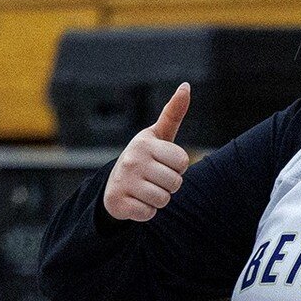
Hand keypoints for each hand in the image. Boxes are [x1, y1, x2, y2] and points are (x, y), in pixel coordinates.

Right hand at [103, 83, 191, 222]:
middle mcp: (133, 159)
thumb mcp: (157, 135)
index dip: (178, 167)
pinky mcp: (119, 202)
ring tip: (146, 190)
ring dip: (159, 200)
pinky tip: (136, 201)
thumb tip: (186, 86)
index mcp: (145, 143)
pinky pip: (149, 214)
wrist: (114, 185)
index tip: (164, 163)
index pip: (183, 161)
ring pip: (164, 200)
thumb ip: (172, 113)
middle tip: (154, 179)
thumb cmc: (144, 157)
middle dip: (170, 185)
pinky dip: (146, 212)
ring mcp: (124, 181)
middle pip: (175, 183)